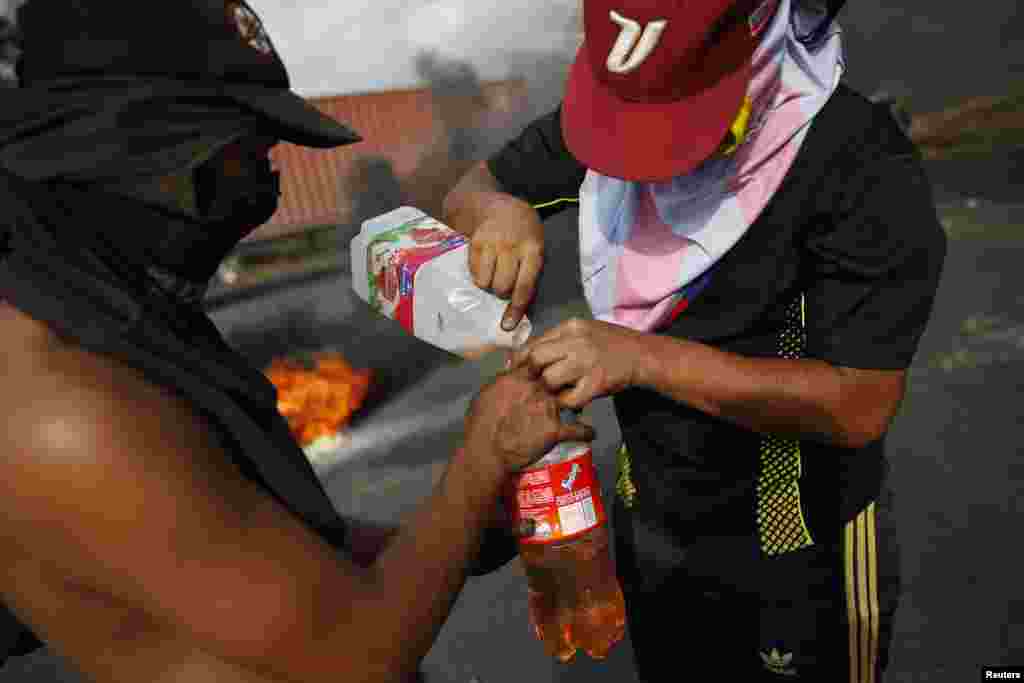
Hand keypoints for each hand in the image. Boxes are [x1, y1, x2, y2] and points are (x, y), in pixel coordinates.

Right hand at [463, 365, 595, 476]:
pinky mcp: (555, 430)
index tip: (552, 367)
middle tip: (570, 384)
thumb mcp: (485, 394)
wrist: (485, 450)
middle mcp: (536, 389)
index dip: (547, 365)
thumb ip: (501, 382)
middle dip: (565, 380)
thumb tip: (508, 376)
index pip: (539, 362)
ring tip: (583, 404)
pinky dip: (586, 432)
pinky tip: (591, 432)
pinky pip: (578, 430)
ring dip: (577, 402)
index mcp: (517, 378)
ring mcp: (548, 409)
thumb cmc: (480, 425)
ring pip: (571, 399)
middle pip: (558, 377)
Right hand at [465, 197, 544, 331]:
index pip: (524, 286)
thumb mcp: (536, 249)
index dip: (516, 308)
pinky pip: (474, 273)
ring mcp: (492, 243)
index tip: (508, 325)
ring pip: (485, 283)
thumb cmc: (524, 235)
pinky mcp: (475, 242)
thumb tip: (518, 312)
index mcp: (533, 250)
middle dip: (502, 292)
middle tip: (504, 284)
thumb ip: (530, 275)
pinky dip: (479, 276)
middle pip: (502, 287)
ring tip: (494, 274)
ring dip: (489, 285)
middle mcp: (512, 246)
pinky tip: (485, 265)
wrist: (502, 206)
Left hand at [507, 318, 647, 409]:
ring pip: (550, 380)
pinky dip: (566, 402)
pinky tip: (572, 398)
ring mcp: (587, 363)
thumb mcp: (583, 331)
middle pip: (537, 359)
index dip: (520, 359)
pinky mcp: (596, 383)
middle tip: (535, 383)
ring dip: (550, 390)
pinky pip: (569, 399)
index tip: (515, 370)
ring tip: (557, 391)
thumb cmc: (609, 344)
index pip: (534, 343)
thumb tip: (526, 354)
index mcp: (571, 327)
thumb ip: (558, 340)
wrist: (641, 354)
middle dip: (532, 374)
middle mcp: (577, 342)